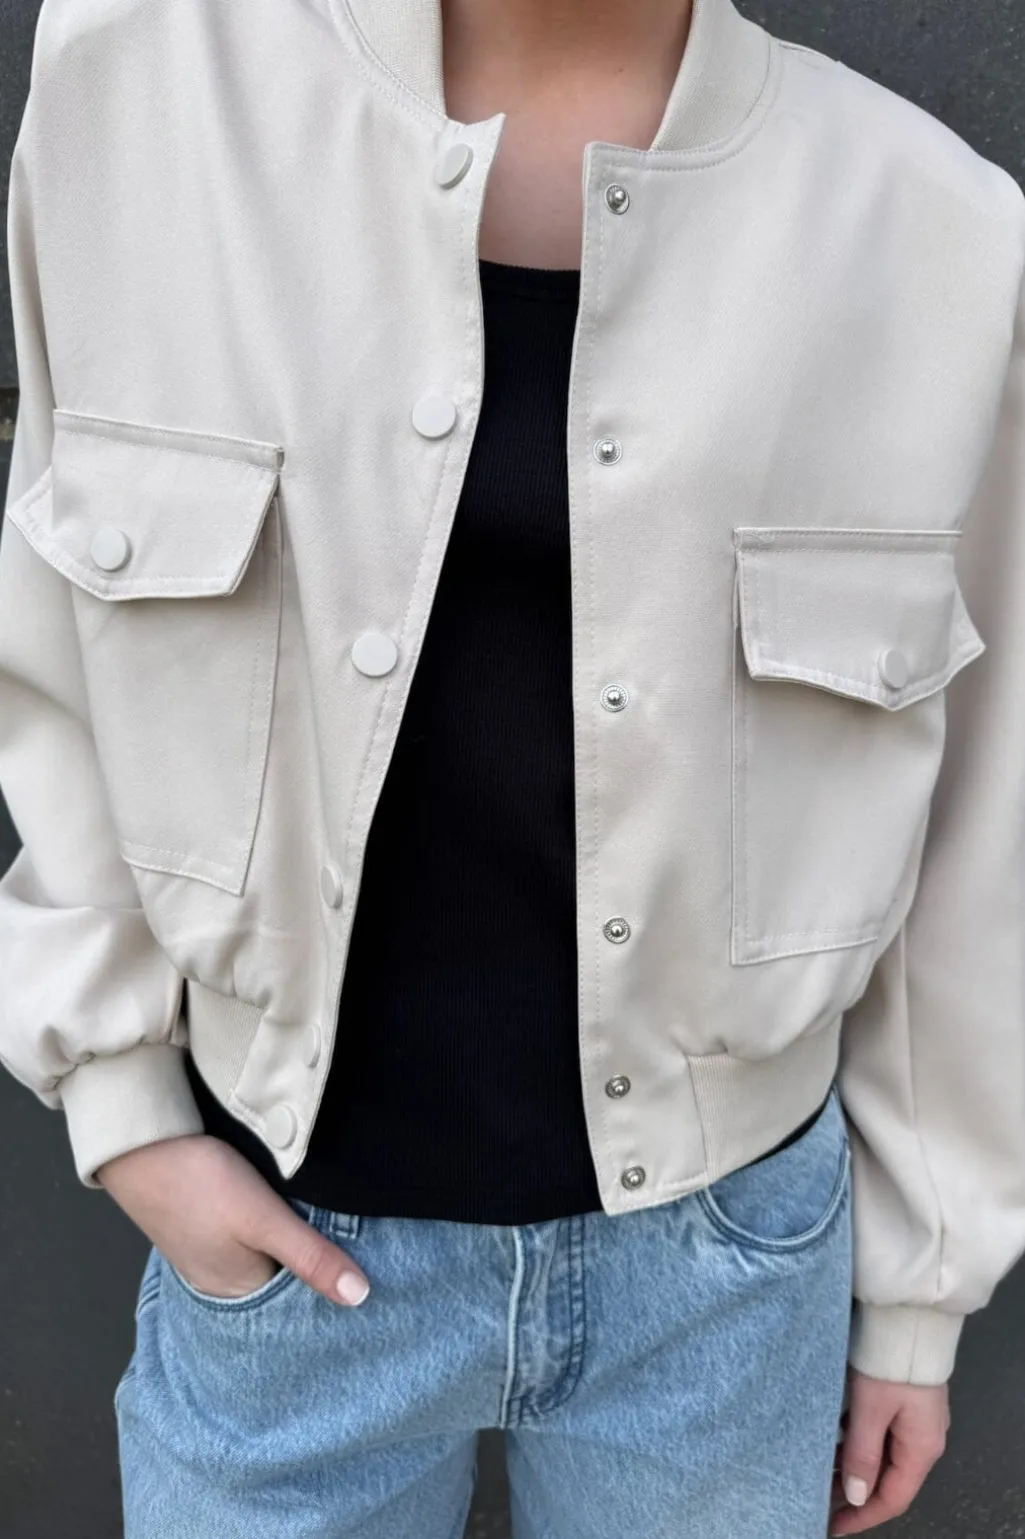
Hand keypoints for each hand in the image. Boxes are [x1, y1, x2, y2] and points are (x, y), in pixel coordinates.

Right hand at [96, 1134, 370, 1306]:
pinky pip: (245, 1234)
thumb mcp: (263, 1219)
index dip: (330, 1276)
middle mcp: (222, 1280)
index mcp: (239, 1291)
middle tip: (349, 1230)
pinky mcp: (202, 1224)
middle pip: (282, 1275)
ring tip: (320, 1214)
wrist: (139, 1144)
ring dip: (288, 1236)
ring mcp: (209, 1252)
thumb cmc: (198, 1183)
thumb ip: (310, 1256)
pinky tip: (279, 1203)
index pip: (300, 1299)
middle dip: (311, 1255)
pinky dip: (265, 1223)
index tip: (364, 1259)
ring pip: (265, 1251)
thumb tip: (359, 1297)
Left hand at [828, 1367, 949, 1533]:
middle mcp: (923, 1438)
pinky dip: (856, 1440)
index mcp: (921, 1448)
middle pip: (889, 1479)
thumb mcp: (871, 1410)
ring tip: (819, 1468)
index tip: (833, 1525)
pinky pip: (880, 1432)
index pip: (893, 1498)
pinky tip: (832, 1436)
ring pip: (882, 1455)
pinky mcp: (903, 1399)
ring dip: (853, 1465)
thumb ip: (862, 1454)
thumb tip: (857, 1495)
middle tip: (819, 1499)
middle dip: (855, 1492)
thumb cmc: (891, 1362)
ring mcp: (915, 1418)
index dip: (863, 1515)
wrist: (907, 1315)